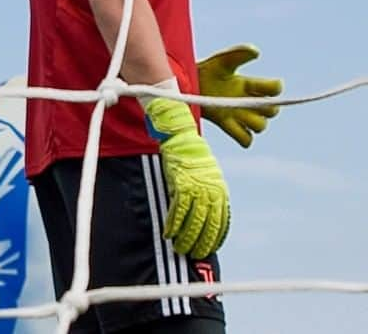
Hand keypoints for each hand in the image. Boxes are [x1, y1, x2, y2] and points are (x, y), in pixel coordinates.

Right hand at [145, 97, 229, 258]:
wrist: (181, 137)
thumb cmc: (194, 158)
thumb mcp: (209, 177)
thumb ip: (210, 196)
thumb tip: (206, 219)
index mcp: (221, 191)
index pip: (222, 223)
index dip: (215, 239)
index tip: (209, 249)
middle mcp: (211, 192)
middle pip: (208, 226)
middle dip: (201, 243)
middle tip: (193, 254)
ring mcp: (196, 189)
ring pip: (193, 222)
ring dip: (186, 238)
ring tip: (180, 248)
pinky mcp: (181, 185)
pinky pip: (177, 211)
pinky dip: (173, 224)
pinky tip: (168, 233)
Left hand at [197, 44, 281, 148]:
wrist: (187, 85)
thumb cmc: (206, 71)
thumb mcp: (222, 61)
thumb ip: (238, 54)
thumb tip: (257, 51)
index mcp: (250, 84)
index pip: (274, 90)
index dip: (273, 88)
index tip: (257, 85)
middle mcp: (248, 101)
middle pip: (272, 111)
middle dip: (266, 108)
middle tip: (250, 100)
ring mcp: (239, 115)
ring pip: (261, 126)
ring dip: (254, 122)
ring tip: (238, 111)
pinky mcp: (229, 126)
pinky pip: (246, 140)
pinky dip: (243, 136)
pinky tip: (231, 123)